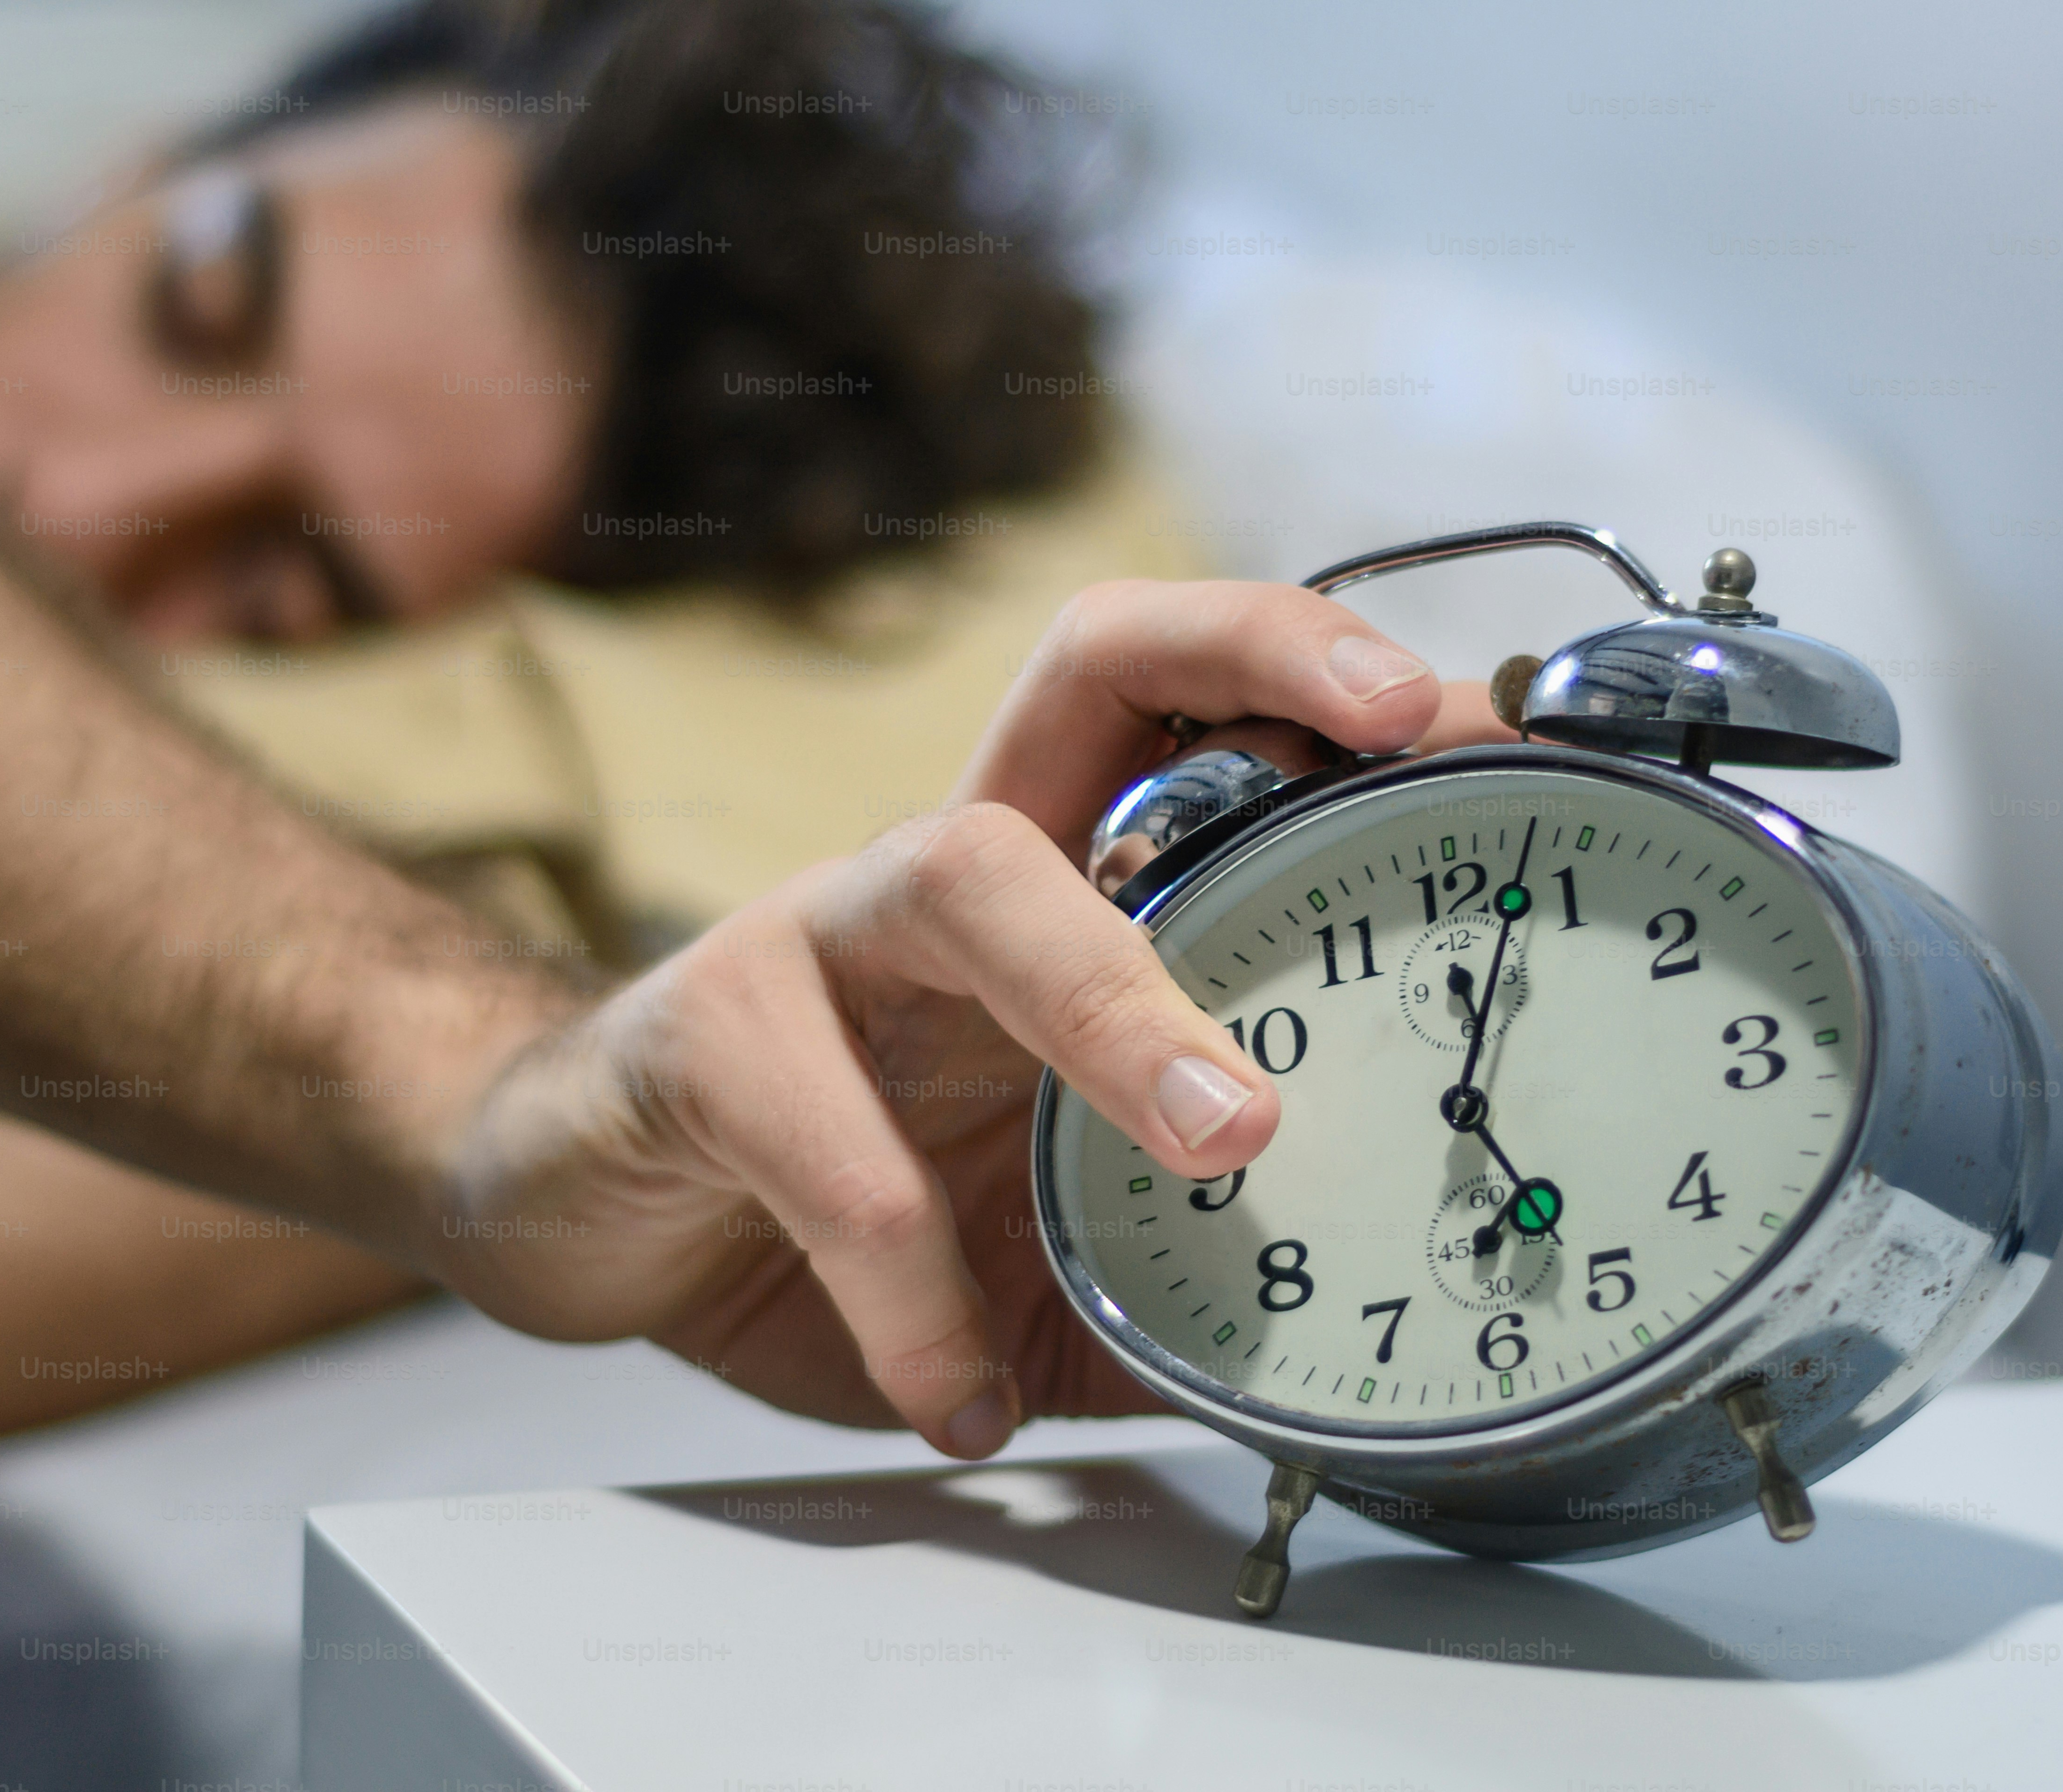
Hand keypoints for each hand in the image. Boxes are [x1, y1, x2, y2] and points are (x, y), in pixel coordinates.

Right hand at [419, 582, 1450, 1458]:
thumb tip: (1366, 1359)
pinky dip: (911, 1292)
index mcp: (1051, 888)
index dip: (1328, 678)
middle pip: (1088, 665)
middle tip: (1403, 743)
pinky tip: (961, 1401)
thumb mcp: (1048, 1241)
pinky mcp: (706, 1043)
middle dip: (1255, 662)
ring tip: (1226, 1138)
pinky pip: (823, 1149)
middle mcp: (949, 875)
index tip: (1477, 722)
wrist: (585, 1210)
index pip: (1190, 708)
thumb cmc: (839, 1195)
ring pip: (965, 875)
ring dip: (1111, 995)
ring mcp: (819, 938)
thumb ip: (1185, 1273)